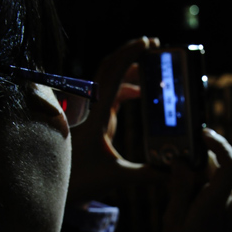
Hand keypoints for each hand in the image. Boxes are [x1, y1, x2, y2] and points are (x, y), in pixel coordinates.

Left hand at [67, 37, 165, 203]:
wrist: (56, 186)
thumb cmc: (81, 181)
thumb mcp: (117, 177)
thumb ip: (147, 174)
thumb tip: (175, 172)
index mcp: (96, 117)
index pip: (113, 76)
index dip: (130, 56)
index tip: (149, 44)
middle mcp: (91, 108)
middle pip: (109, 68)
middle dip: (131, 52)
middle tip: (154, 44)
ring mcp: (91, 111)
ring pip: (110, 78)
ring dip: (130, 68)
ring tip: (153, 65)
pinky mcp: (93, 118)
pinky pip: (111, 93)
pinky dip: (127, 86)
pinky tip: (142, 91)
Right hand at [163, 129, 231, 231]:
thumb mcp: (173, 220)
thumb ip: (179, 188)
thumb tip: (181, 162)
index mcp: (217, 203)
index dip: (221, 144)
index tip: (203, 135)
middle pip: (222, 166)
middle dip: (200, 160)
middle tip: (178, 164)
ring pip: (220, 175)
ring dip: (201, 174)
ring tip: (180, 188)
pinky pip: (221, 186)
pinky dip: (205, 184)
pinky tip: (189, 198)